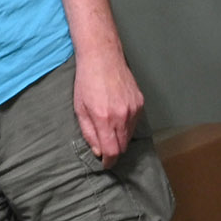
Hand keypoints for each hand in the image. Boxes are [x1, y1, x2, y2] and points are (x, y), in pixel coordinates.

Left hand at [72, 49, 146, 163]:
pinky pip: (135, 122)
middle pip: (123, 146)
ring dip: (121, 138)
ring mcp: (133, 108)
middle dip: (114, 150)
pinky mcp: (140, 102)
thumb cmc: (86, 81)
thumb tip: (98, 151)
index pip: (113, 151)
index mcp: (104, 119)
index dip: (109, 161)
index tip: (105, 163)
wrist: (102, 57)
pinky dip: (127, 125)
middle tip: (105, 148)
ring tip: (109, 128)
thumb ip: (89, 133)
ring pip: (130, 135)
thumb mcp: (80, 109)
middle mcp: (122, 116)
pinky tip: (117, 116)